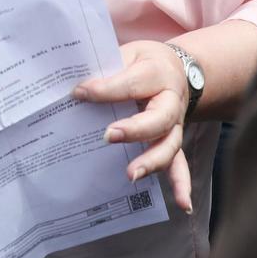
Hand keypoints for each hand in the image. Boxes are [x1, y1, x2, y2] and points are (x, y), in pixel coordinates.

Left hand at [73, 40, 192, 212]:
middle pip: (158, 118)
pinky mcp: (173, 139)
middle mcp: (171, 101)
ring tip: (131, 175)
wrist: (178, 68)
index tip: (79, 93)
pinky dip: (182, 184)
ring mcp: (175, 124)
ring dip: (152, 161)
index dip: (105, 90)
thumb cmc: (144, 61)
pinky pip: (180, 163)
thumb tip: (75, 87)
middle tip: (109, 136)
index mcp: (157, 73)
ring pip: (169, 144)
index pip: (131, 84)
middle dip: (134, 130)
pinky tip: (182, 205)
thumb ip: (107, 69)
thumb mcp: (128, 53)